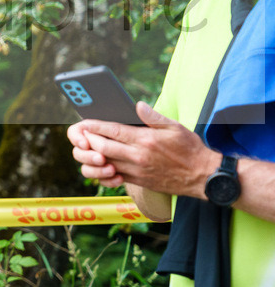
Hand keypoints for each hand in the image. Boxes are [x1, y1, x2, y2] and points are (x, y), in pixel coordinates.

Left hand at [72, 102, 220, 198]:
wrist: (203, 177)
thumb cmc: (190, 149)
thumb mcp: (175, 127)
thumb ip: (153, 116)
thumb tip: (137, 105)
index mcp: (145, 140)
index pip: (111, 131)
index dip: (93, 126)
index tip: (84, 121)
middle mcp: (138, 156)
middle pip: (101, 147)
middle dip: (88, 140)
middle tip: (83, 133)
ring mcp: (136, 171)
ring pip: (104, 164)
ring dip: (92, 156)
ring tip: (90, 147)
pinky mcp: (138, 181)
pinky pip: (113, 176)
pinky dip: (103, 169)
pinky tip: (103, 161)